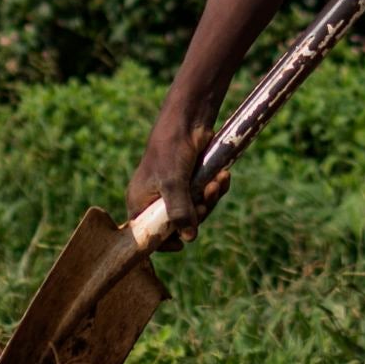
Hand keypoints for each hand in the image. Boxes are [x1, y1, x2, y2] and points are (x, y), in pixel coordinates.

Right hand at [127, 117, 210, 241]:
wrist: (188, 120)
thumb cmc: (171, 149)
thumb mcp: (173, 183)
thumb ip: (179, 212)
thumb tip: (188, 238)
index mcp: (140, 202)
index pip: (149, 233)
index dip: (165, 241)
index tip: (182, 243)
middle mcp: (156, 199)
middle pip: (179, 225)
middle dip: (198, 213)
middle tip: (205, 198)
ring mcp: (176, 190)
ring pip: (197, 210)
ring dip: (210, 199)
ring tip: (217, 181)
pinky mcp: (192, 181)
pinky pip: (206, 196)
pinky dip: (216, 188)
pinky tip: (223, 177)